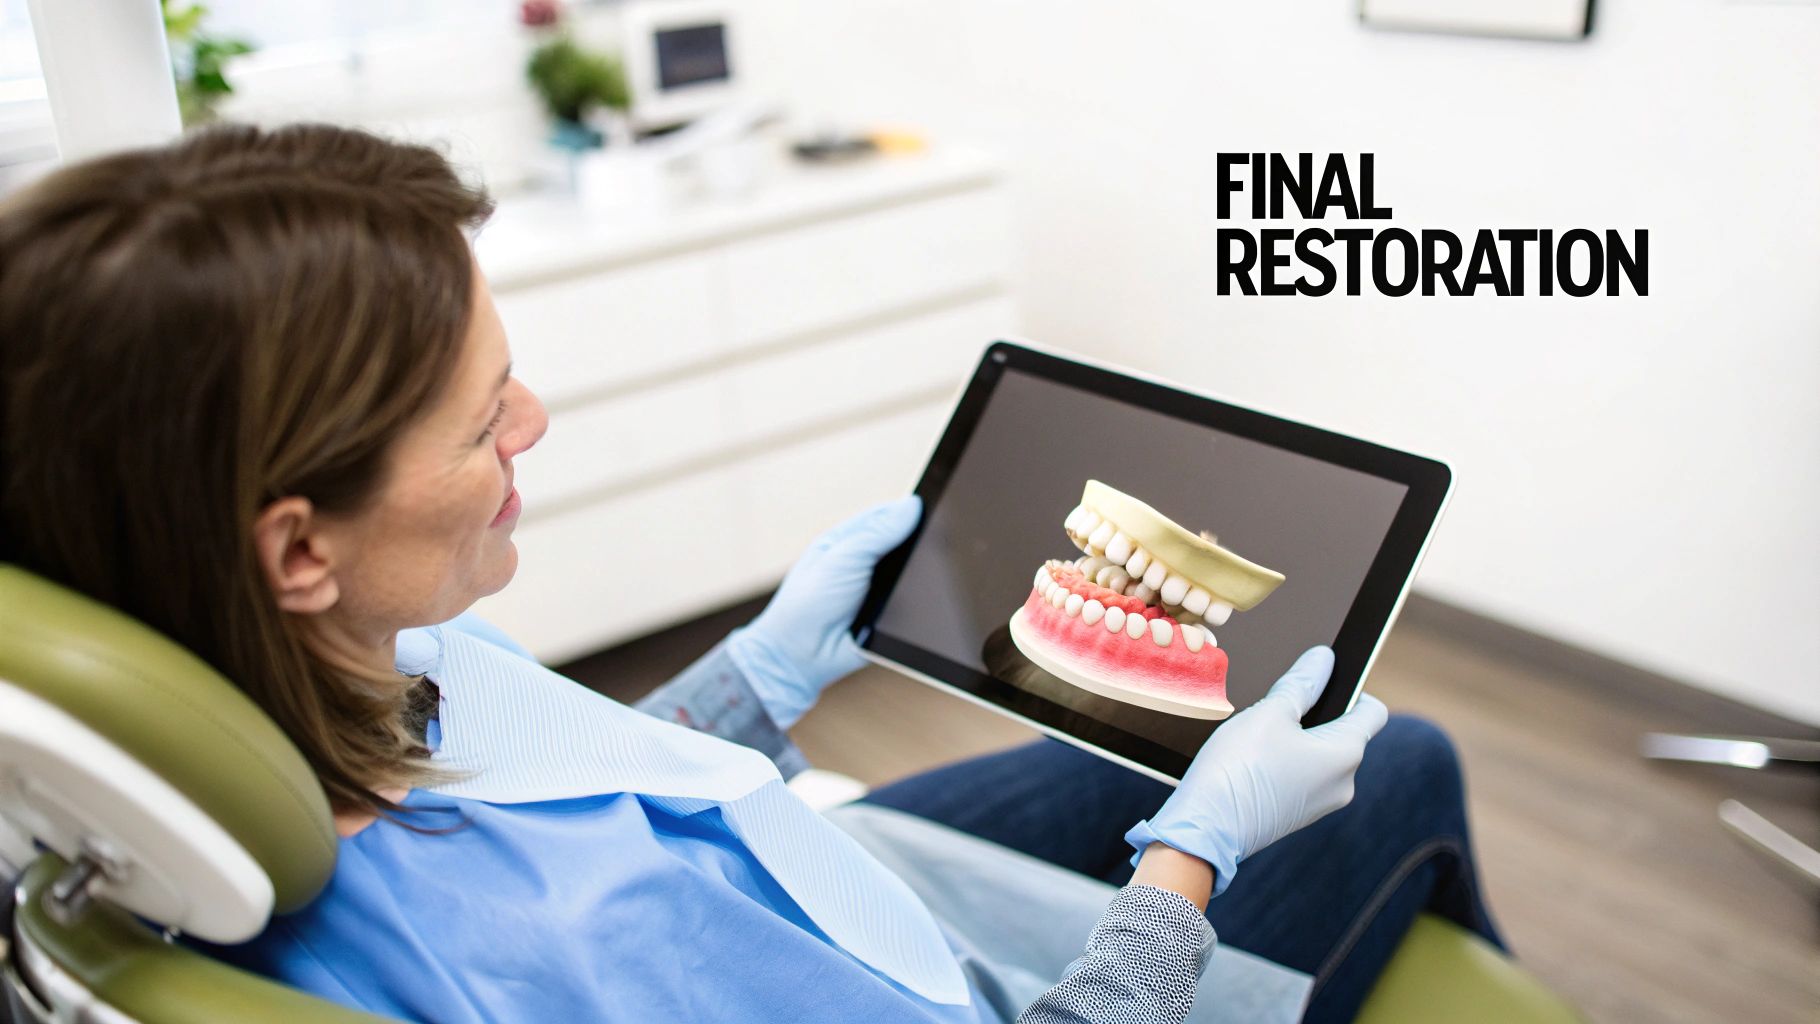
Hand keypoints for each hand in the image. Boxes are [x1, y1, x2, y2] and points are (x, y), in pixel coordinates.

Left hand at [726, 496, 921, 727]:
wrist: (802, 656)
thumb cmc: (808, 602)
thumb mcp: (842, 557)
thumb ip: (877, 533)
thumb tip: (912, 506)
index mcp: (849, 540)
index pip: (887, 516)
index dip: (911, 511)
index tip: (937, 503)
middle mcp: (866, 563)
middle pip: (904, 545)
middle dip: (920, 544)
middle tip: (940, 539)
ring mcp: (879, 590)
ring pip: (912, 574)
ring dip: (919, 575)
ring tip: (929, 570)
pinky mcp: (890, 617)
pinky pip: (915, 604)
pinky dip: (920, 600)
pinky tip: (925, 598)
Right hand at [1124, 646, 1388, 894]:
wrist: (1205, 829)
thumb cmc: (1238, 768)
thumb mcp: (1269, 713)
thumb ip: (1301, 683)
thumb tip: (1323, 659)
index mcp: (1347, 754)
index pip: (1372, 711)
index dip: (1351, 687)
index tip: (1320, 680)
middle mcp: (1344, 783)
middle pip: (1343, 732)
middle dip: (1315, 714)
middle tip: (1276, 708)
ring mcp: (1322, 803)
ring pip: (1320, 755)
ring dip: (1297, 739)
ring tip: (1258, 737)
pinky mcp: (1299, 815)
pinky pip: (1304, 776)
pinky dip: (1285, 762)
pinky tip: (1253, 761)